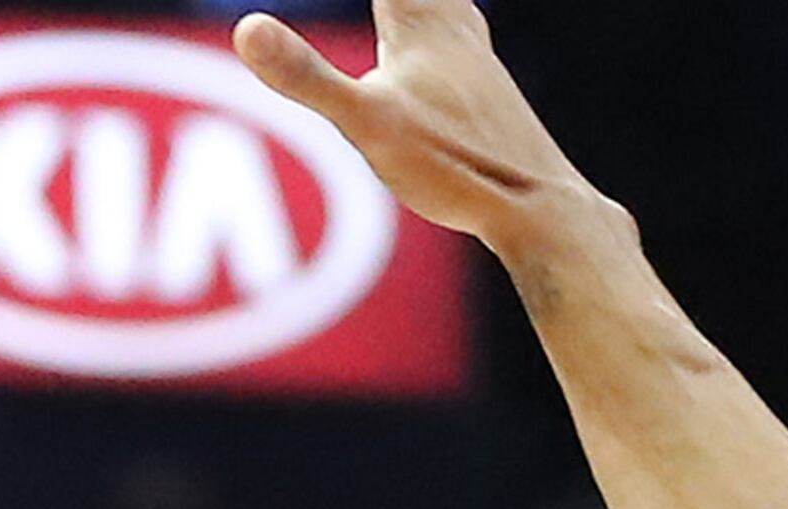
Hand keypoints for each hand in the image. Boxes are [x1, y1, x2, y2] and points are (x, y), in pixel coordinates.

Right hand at [234, 0, 596, 254]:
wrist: (540, 208)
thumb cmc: (455, 167)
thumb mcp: (366, 124)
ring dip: (432, 1)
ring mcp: (480, 63)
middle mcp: (456, 32)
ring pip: (452, 3)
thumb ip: (306, 78)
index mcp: (420, 27)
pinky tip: (454, 49)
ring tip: (421, 4)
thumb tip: (246, 29)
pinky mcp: (494, 96)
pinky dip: (448, 22)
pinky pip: (466, 38)